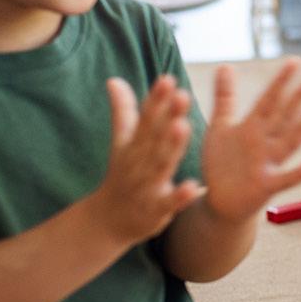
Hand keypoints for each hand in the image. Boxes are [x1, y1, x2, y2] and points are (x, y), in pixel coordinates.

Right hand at [94, 75, 202, 242]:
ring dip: (171, 147)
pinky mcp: (156, 210)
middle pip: (154, 137)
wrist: (106, 222)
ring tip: (182, 126)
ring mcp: (146, 186)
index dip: (156, 100)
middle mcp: (138, 163)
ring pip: (160, 165)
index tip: (167, 79)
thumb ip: (123, 112)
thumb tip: (114, 79)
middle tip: (182, 95)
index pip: (145, 118)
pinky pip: (169, 202)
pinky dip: (180, 196)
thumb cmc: (121, 176)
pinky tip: (194, 186)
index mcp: (132, 145)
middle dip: (167, 116)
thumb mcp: (121, 144)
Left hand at [200, 60, 300, 221]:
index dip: (281, 81)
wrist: (219, 200)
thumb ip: (225, 97)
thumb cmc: (223, 162)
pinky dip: (298, 173)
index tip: (295, 61)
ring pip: (288, 142)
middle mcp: (265, 142)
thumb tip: (225, 65)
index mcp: (253, 126)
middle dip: (299, 97)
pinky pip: (284, 179)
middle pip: (284, 116)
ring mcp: (268, 163)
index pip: (269, 100)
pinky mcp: (266, 186)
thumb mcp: (221, 126)